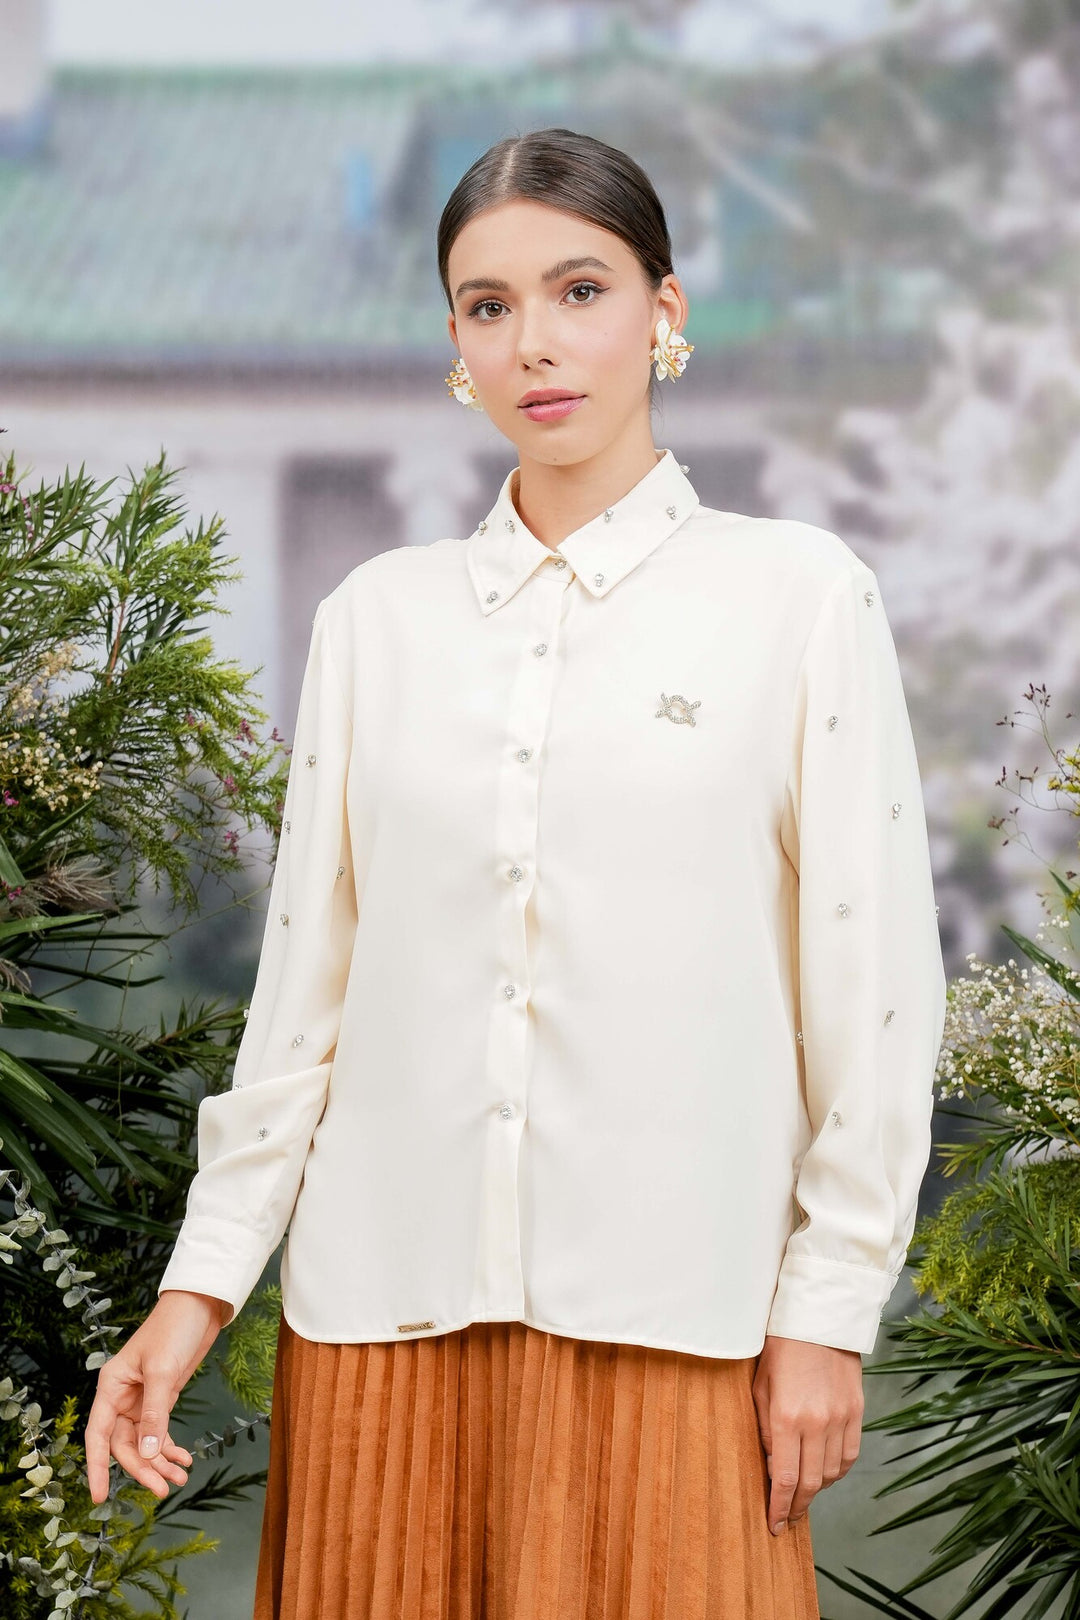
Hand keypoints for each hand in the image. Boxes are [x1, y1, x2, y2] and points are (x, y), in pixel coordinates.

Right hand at [83, 1290, 230, 1503]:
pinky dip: (170, 1448)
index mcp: (111, 1386)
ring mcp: (142, 1399)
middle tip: (164, 1489)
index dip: (97, 1467)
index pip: (98, 1435)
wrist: (199, 1306)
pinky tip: (184, 1460)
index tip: (99, 1497)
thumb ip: (155, 1413)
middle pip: (125, 1444)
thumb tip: (148, 1453)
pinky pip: (160, 1432)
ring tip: (180, 1479)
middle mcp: (122, 1396)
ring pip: (144, 1442)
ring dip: (160, 1462)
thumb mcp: (163, 1371)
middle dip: (143, 1468)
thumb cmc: (174, 1329)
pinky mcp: (162, 1399)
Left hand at [751, 1333, 862, 1535]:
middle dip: (796, 1506)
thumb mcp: (760, 1387)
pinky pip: (849, 1456)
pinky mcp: (857, 1412)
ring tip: (803, 1495)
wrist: (818, 1318)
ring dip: (816, 1489)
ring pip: (832, 1473)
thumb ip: (764, 1428)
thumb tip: (770, 1464)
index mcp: (786, 1417)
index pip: (783, 1478)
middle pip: (809, 1482)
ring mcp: (840, 1418)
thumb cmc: (781, 1349)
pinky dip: (837, 1471)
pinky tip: (825, 1473)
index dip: (778, 1507)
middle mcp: (816, 1423)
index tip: (774, 1525)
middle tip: (787, 1519)